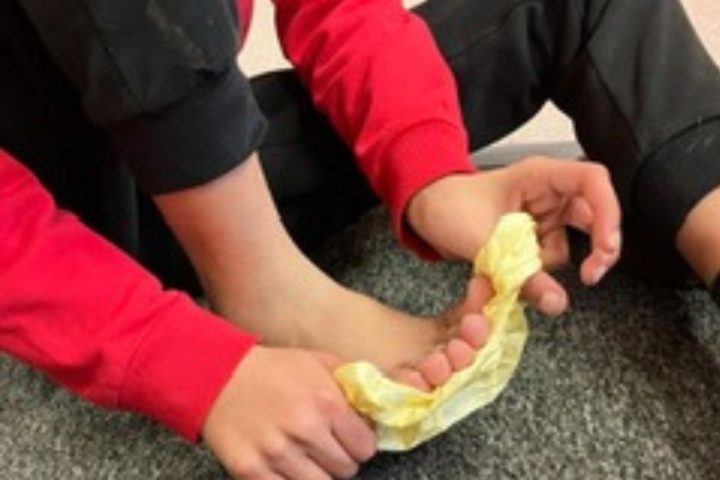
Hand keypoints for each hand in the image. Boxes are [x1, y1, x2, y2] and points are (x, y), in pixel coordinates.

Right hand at [202, 346, 376, 479]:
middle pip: (346, 470)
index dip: (360, 443)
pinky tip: (289, 466)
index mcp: (326, 402)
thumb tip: (384, 404)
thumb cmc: (275, 368)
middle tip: (328, 446)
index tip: (351, 438)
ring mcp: (277, 453)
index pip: (366, 447)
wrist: (218, 375)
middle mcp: (304, 430)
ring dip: (319, 473)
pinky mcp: (251, 471)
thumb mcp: (320, 362)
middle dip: (341, 459)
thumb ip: (354, 384)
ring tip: (309, 456)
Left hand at [407, 156, 621, 315]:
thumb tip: (556, 301)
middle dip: (596, 248)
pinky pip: (546, 261)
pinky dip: (533, 273)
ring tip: (512, 269)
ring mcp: (541, 217)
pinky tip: (508, 272)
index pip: (593, 182)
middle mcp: (547, 194)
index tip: (606, 248)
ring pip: (568, 246)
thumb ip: (522, 273)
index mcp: (540, 176)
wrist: (425, 213)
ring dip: (547, 267)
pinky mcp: (531, 238)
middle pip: (594, 216)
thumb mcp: (485, 241)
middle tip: (591, 276)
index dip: (609, 212)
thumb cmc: (449, 206)